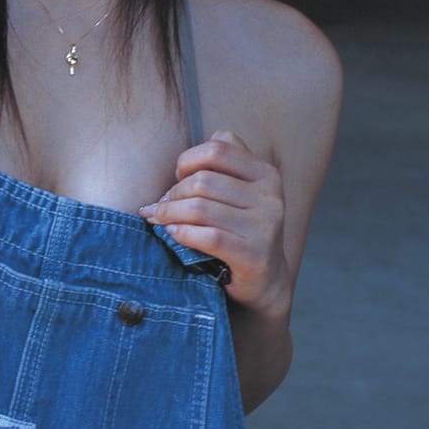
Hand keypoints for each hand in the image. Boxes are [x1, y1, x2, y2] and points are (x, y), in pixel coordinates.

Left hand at [139, 130, 291, 319]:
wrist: (265, 280)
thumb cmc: (240, 230)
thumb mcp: (238, 194)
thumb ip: (217, 169)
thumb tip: (175, 170)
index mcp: (265, 174)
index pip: (218, 148)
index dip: (188, 160)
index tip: (178, 177)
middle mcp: (270, 197)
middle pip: (203, 180)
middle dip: (173, 193)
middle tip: (162, 207)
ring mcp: (264, 226)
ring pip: (200, 208)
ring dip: (169, 214)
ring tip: (158, 220)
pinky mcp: (254, 255)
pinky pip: (207, 237)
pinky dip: (182, 234)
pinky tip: (172, 235)